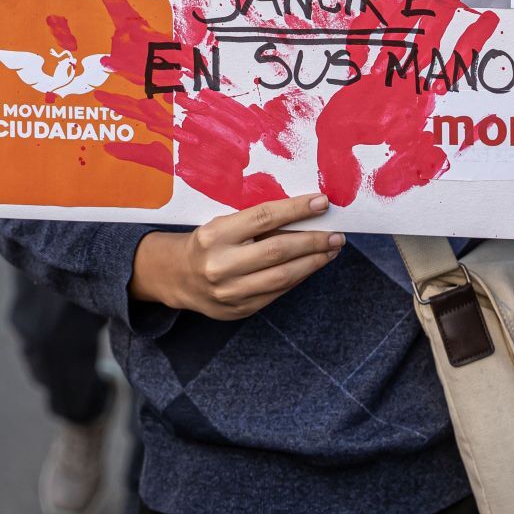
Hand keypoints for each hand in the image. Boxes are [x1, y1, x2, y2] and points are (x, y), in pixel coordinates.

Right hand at [130, 194, 342, 319]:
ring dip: (313, 262)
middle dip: (313, 241)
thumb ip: (257, 221)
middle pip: (278, 250)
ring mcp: (229, 292)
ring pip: (282, 277)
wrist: (177, 277)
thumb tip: (305, 211)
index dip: (297, 209)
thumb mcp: (223, 223)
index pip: (264, 217)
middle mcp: (221, 264)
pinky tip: (311, 266)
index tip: (322, 203)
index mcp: (215, 234)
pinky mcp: (238, 310)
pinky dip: (298, 278)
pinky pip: (276, 293)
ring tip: (331, 250)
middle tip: (336, 234)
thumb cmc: (208, 242)